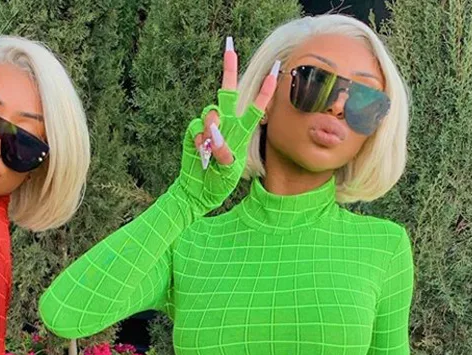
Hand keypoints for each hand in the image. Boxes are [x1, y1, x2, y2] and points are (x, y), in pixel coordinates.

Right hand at [175, 35, 278, 214]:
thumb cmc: (218, 183)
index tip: (277, 71)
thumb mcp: (229, 172)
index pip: (256, 108)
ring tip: (210, 149)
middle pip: (228, 92)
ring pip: (211, 111)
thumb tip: (213, 132)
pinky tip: (200, 151)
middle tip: (229, 47)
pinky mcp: (194, 133)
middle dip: (228, 68)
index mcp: (241, 133)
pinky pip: (196, 126)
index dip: (265, 90)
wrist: (198, 191)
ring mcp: (209, 128)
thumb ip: (225, 152)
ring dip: (212, 126)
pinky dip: (198, 139)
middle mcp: (226, 125)